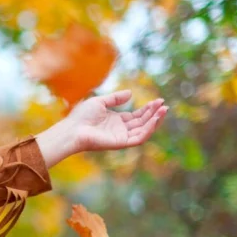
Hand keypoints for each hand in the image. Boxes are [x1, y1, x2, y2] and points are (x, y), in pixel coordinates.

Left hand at [35, 91, 168, 167]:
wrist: (72, 129)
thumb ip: (115, 98)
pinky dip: (148, 130)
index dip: (148, 109)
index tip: (158, 100)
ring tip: (163, 110)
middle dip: (154, 113)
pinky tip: (154, 119)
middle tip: (164, 104)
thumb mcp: (100, 102)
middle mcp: (120, 129)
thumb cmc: (81, 116)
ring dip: (155, 121)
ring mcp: (121, 137)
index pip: (137, 116)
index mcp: (116, 121)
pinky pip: (139, 138)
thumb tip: (131, 93)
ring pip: (143, 130)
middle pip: (142, 122)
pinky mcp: (121, 143)